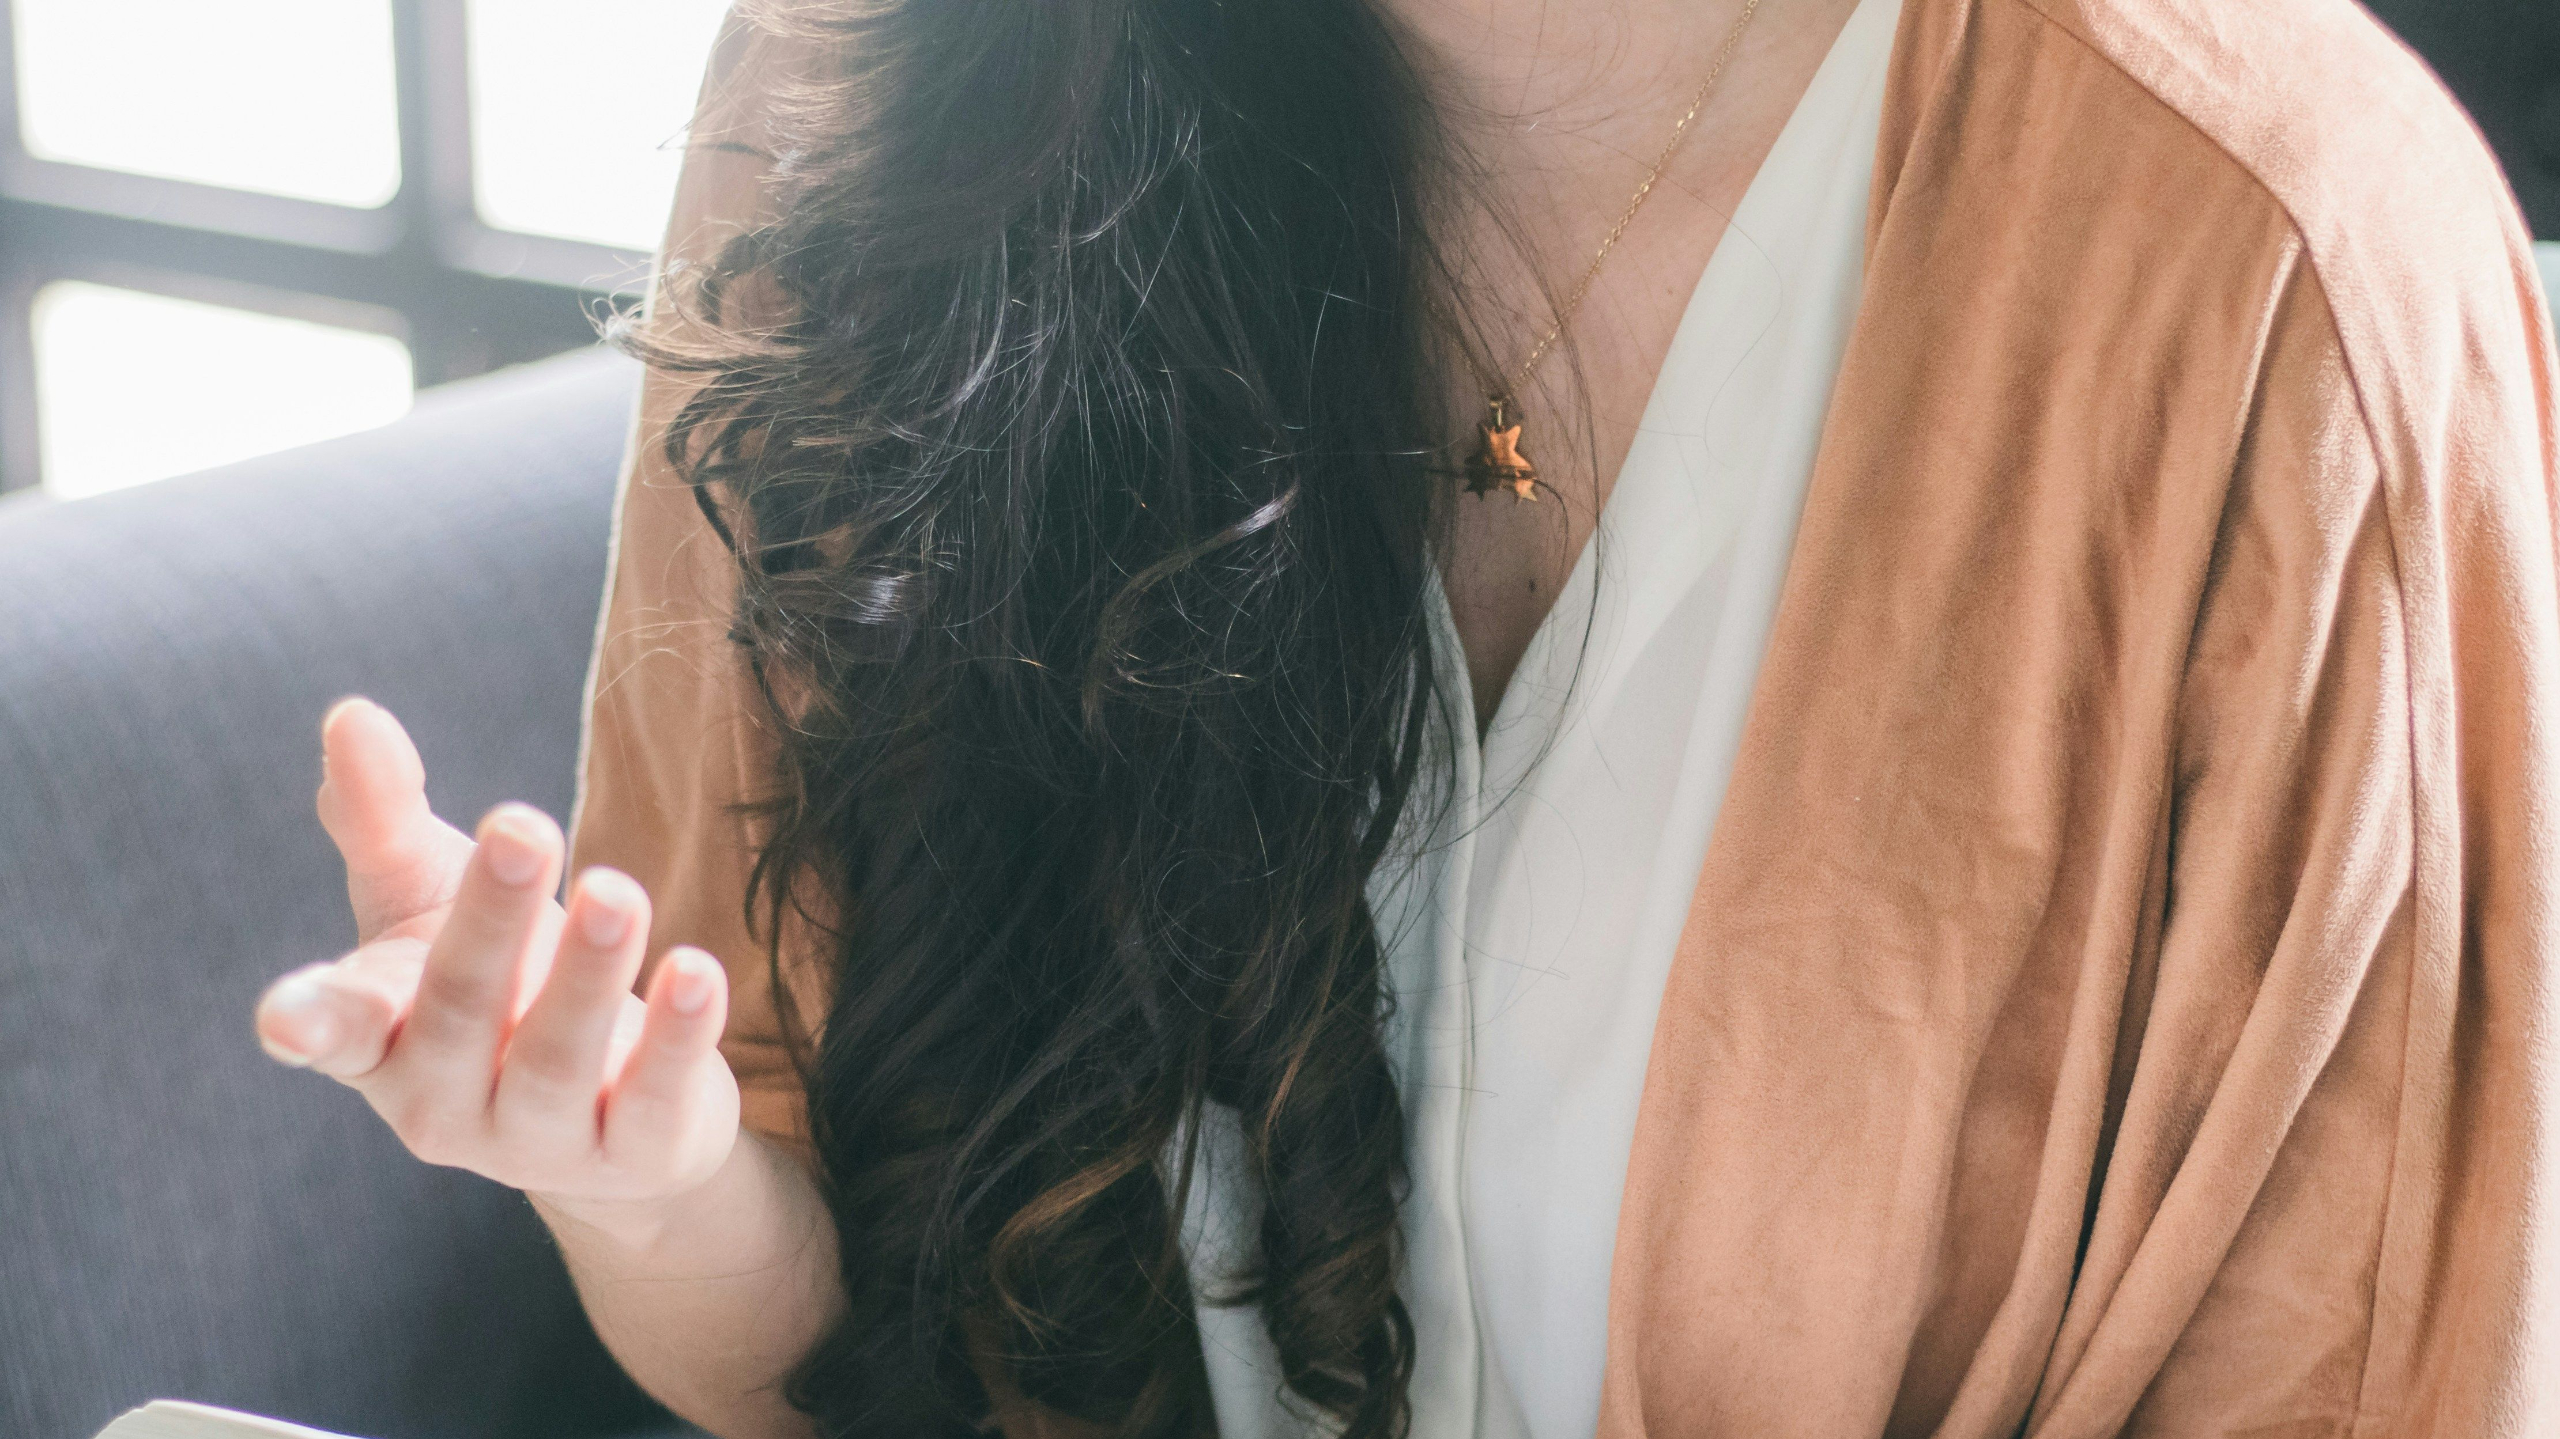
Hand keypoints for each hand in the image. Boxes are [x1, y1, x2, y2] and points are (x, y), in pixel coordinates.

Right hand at [254, 698, 741, 1225]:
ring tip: (617, 890)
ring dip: (588, 973)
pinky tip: (696, 970)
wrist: (611, 1105)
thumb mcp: (429, 896)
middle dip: (491, 920)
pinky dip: (676, 1038)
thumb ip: (382, 816)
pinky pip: (651, 1100)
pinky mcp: (634, 1154)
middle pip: (461, 1010)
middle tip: (522, 827)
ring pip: (557, 1060)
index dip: (312, 1022)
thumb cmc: (495, 980)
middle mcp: (444, 1101)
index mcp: (380, 1038)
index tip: (287, 1016)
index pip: (338, 1030)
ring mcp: (538, 1141)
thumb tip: (351, 715)